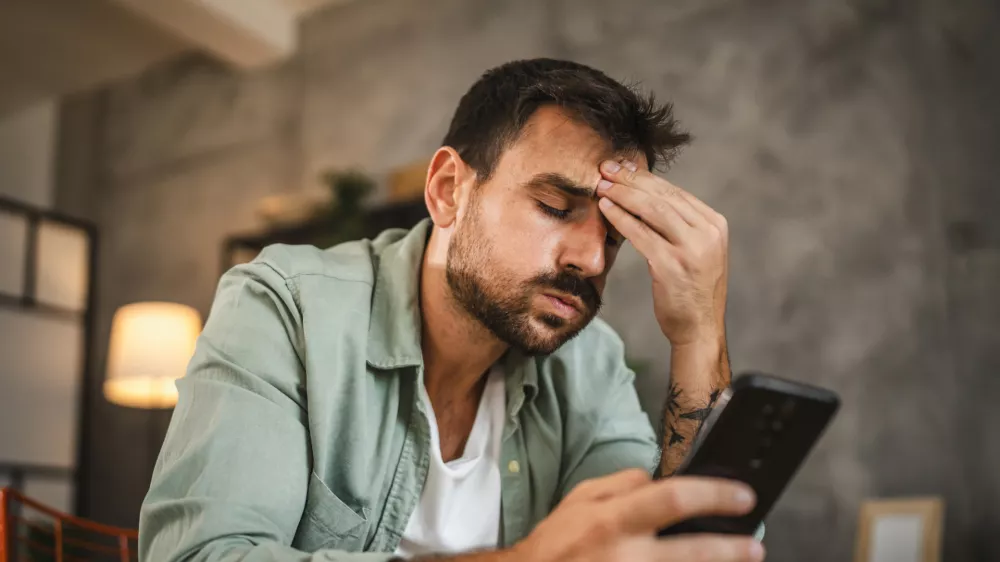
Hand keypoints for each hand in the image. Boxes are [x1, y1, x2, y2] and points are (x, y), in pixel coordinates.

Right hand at [511, 469, 763, 561]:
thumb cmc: (556, 543)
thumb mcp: (579, 498)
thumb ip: (620, 484)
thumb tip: (655, 478)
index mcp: (614, 520)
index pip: (673, 499)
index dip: (714, 495)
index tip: (742, 496)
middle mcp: (626, 555)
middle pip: (693, 550)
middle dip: (730, 548)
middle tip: (754, 545)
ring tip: (741, 561)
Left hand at [596, 159, 728, 345]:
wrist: (699, 329)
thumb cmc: (690, 290)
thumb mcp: (696, 251)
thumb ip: (679, 225)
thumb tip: (643, 195)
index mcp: (715, 225)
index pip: (675, 192)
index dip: (644, 177)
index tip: (621, 167)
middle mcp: (708, 233)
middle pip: (663, 196)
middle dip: (631, 180)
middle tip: (605, 169)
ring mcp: (692, 249)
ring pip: (653, 209)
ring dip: (623, 194)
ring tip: (601, 186)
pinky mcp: (673, 265)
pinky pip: (642, 234)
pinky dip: (621, 218)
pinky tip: (606, 209)